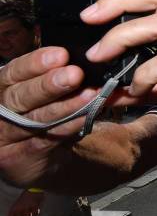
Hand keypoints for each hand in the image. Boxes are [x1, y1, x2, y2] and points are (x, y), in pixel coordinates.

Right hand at [0, 47, 95, 185]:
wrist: (30, 160)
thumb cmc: (35, 117)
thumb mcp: (37, 95)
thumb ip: (52, 78)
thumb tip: (84, 61)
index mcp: (1, 89)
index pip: (13, 73)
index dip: (35, 63)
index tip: (61, 54)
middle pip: (20, 96)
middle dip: (49, 84)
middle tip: (75, 74)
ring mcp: (4, 136)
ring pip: (35, 119)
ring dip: (65, 106)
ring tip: (89, 95)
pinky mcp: (17, 156)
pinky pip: (45, 140)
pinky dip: (67, 127)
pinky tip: (85, 117)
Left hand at [6, 190, 44, 215]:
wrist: (33, 189)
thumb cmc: (25, 196)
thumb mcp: (17, 203)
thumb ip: (16, 211)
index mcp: (13, 208)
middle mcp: (19, 210)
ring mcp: (27, 209)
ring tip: (31, 215)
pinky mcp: (35, 208)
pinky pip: (35, 215)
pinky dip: (36, 215)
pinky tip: (36, 212)